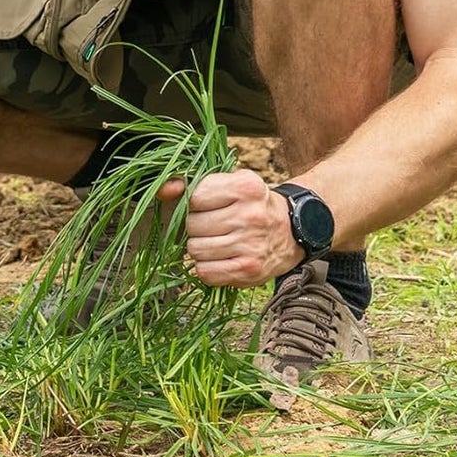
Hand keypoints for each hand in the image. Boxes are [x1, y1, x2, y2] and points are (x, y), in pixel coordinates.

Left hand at [158, 169, 303, 286]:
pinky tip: (218, 258)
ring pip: (195, 250)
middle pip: (193, 225)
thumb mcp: (231, 183)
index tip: (207, 206)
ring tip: (215, 241)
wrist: (292, 230)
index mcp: (245, 187)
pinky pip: (205, 272)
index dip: (195, 204)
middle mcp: (250, 216)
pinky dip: (205, 267)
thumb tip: (164, 188)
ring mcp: (250, 245)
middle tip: (211, 226)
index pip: (195, 197)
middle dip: (195, 226)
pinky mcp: (249, 271)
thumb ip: (193, 184)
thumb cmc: (254, 204)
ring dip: (199, 247)